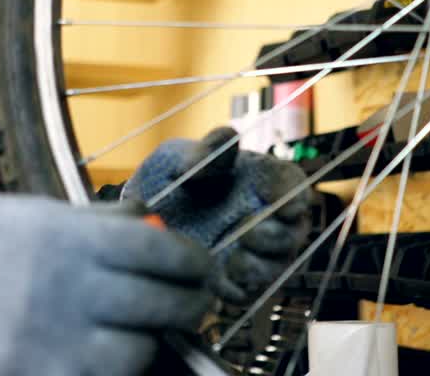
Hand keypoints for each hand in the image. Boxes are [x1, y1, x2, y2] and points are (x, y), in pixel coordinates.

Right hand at [0, 194, 213, 375]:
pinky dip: (107, 370)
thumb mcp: (36, 215)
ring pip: (135, 353)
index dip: (195, 264)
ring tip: (138, 330)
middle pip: (161, 305)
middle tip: (194, 303)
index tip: (202, 269)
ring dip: (145, 342)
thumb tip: (155, 233)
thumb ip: (98, 227)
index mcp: (72, 240)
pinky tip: (101, 355)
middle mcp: (69, 289)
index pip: (163, 254)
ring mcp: (51, 341)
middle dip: (188, 305)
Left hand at [123, 127, 311, 305]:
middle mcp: (263, 217)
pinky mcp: (233, 281)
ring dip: (261, 264)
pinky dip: (239, 287)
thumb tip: (230, 137)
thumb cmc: (164, 181)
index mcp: (259, 181)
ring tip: (233, 258)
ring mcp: (251, 252)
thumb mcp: (177, 157)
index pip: (293, 185)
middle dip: (277, 235)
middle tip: (249, 232)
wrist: (134, 220)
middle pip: (294, 230)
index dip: (291, 193)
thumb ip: (204, 151)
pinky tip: (218, 277)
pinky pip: (250, 292)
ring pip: (277, 265)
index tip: (276, 200)